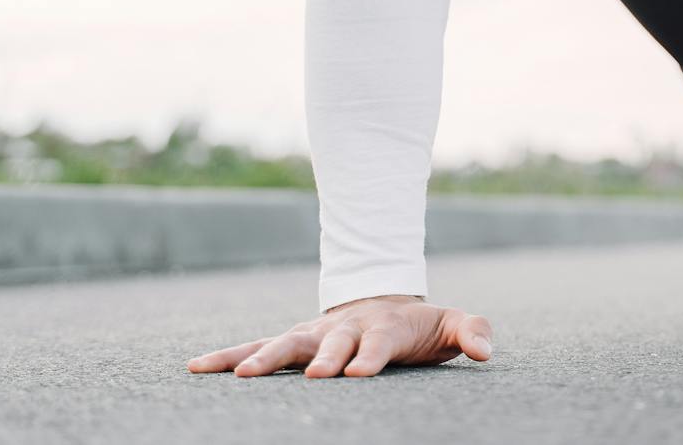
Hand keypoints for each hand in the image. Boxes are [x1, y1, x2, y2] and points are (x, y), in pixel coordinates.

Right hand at [186, 294, 493, 378]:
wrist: (383, 305)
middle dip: (318, 359)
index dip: (369, 357)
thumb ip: (472, 330)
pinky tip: (197, 368)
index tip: (358, 374)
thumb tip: (485, 349)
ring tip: (238, 376)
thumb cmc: (419, 327)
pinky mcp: (291, 343)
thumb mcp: (451, 324)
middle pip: (327, 342)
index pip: (377, 343)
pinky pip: (254, 349)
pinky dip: (227, 357)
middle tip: (311, 377)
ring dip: (262, 358)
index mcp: (381, 326)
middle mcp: (342, 328)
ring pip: (283, 343)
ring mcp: (313, 335)